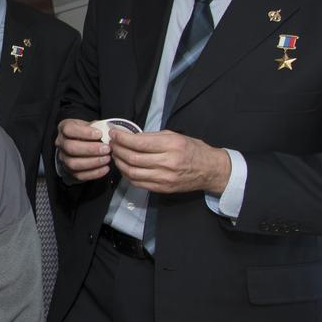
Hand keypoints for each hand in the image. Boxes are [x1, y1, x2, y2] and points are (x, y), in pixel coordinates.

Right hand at [56, 118, 110, 180]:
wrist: (81, 144)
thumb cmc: (87, 133)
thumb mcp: (90, 125)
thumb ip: (97, 127)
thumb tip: (107, 132)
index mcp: (64, 128)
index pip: (69, 129)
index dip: (84, 132)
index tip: (99, 134)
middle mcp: (61, 143)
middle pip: (70, 147)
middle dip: (90, 149)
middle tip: (106, 149)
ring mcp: (64, 158)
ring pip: (73, 163)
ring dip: (92, 162)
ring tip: (107, 159)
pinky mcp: (70, 171)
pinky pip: (79, 175)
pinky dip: (94, 173)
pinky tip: (105, 168)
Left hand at [109, 129, 230, 194]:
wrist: (210, 170)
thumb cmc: (193, 149)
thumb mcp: (175, 136)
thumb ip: (153, 137)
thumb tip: (130, 136)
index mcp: (171, 145)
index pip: (139, 143)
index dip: (122, 138)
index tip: (113, 133)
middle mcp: (167, 162)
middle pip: (133, 158)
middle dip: (118, 150)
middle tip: (111, 144)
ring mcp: (164, 178)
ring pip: (132, 172)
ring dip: (119, 163)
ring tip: (115, 155)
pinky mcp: (162, 189)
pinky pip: (138, 183)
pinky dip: (127, 175)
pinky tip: (124, 167)